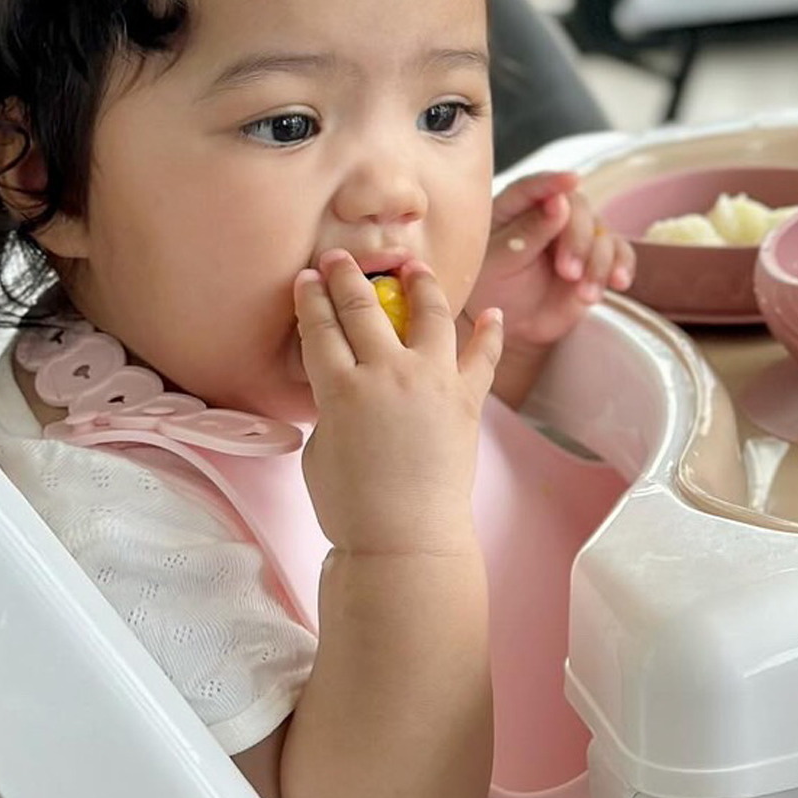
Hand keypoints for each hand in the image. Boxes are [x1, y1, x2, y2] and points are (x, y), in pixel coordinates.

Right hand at [294, 251, 503, 555]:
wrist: (407, 539)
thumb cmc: (352, 506)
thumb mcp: (322, 447)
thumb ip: (334, 406)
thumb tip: (349, 388)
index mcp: (340, 388)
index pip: (321, 327)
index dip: (311, 298)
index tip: (308, 277)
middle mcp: (388, 374)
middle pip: (363, 309)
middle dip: (347, 277)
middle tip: (340, 258)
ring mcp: (433, 383)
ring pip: (429, 314)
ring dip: (420, 283)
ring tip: (414, 266)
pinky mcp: (467, 401)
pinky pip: (483, 357)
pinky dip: (488, 333)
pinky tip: (490, 313)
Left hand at [466, 171, 634, 353]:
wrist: (514, 323)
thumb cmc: (495, 287)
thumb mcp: (501, 261)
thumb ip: (529, 230)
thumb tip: (560, 201)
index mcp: (515, 208)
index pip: (534, 187)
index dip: (553, 183)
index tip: (572, 180)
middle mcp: (551, 215)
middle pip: (578, 209)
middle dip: (578, 240)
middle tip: (567, 272)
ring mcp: (577, 236)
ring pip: (602, 233)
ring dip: (598, 263)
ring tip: (585, 295)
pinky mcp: (597, 259)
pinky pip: (620, 253)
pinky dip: (622, 267)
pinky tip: (618, 283)